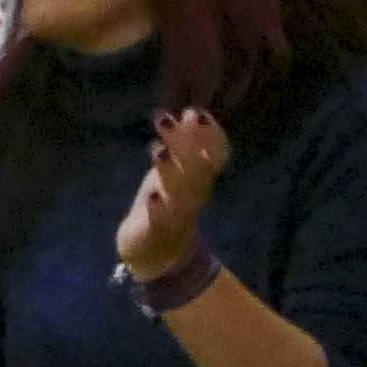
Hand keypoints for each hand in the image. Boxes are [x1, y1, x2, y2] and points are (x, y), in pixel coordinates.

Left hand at [114, 109, 231, 282]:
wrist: (158, 254)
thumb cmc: (169, 205)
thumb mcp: (179, 173)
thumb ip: (186, 146)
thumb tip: (192, 111)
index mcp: (200, 178)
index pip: (214, 154)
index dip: (209, 134)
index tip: (197, 113)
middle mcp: (193, 195)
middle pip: (196, 167)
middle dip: (188, 142)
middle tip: (177, 116)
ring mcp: (177, 215)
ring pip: (179, 192)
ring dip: (170, 170)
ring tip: (158, 149)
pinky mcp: (158, 234)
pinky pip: (161, 222)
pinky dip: (158, 210)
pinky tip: (151, 197)